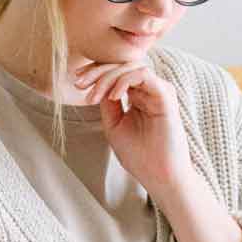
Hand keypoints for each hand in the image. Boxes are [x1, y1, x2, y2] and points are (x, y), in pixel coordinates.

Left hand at [73, 60, 191, 191]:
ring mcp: (158, 91)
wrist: (159, 176)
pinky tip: (113, 96)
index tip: (76, 82)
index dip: (95, 73)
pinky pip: (143, 75)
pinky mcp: (165, 95)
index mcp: (138, 96)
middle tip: (79, 83)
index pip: (117, 73)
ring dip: (107, 77)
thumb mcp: (113, 125)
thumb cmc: (139, 155)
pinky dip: (124, 81)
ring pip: (131, 67)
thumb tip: (97, 84)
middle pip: (122, 65)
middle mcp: (149, 91)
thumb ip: (107, 103)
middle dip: (97, 71)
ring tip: (94, 96)